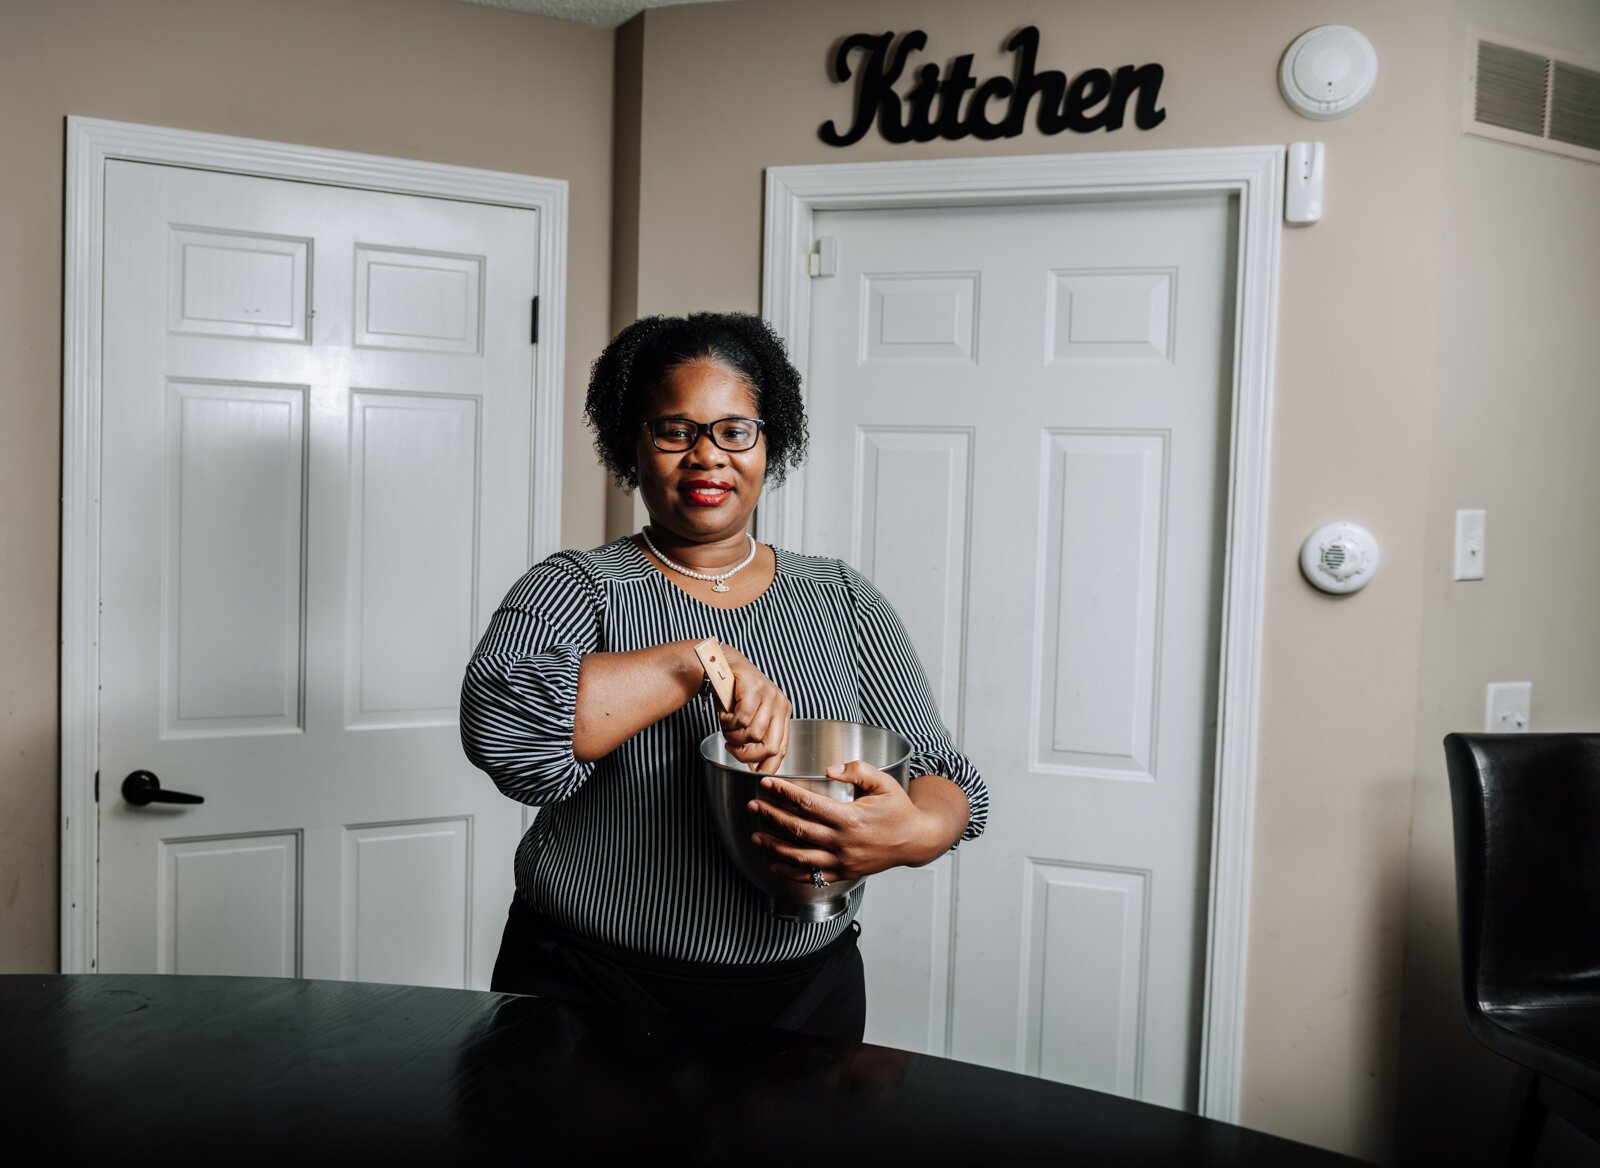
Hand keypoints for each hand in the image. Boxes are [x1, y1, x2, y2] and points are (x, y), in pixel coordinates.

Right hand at [717, 644, 790, 774]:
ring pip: (753, 735)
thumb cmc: (734, 693)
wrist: (722, 663)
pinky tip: (724, 715)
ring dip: (733, 736)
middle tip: (732, 749)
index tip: (755, 773)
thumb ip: (757, 737)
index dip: (768, 766)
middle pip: (770, 747)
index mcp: (783, 713)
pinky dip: (728, 722)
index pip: (782, 749)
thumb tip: (757, 767)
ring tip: (726, 726)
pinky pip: (741, 719)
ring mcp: (769, 695)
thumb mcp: (751, 716)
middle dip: (747, 756)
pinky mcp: (754, 688)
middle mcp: (780, 704)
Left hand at [746, 761, 949, 883]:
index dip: (784, 793)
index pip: (808, 803)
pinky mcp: (844, 872)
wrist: (916, 839)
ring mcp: (842, 861)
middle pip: (797, 829)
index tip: (768, 784)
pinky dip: (789, 872)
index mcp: (849, 818)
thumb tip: (830, 769)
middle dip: (771, 816)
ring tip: (756, 835)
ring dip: (774, 846)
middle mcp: (842, 842)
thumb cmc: (899, 809)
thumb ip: (856, 770)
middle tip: (754, 806)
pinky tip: (774, 864)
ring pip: (799, 856)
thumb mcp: (883, 782)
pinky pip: (811, 875)